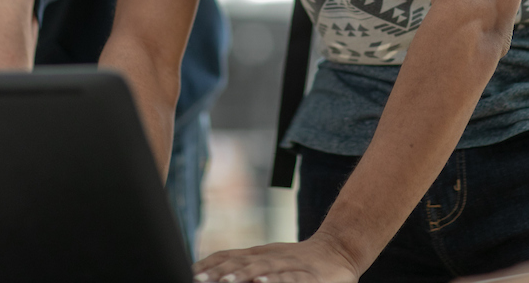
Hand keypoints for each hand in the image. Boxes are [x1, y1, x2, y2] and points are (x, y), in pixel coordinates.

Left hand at [193, 234, 359, 282]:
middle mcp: (270, 257)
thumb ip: (243, 266)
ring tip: (225, 282)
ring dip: (243, 275)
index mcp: (258, 255)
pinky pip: (290, 278)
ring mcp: (289, 266)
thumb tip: (213, 273)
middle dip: (218, 273)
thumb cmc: (300, 262)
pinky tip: (263, 282)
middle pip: (240, 263)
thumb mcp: (269, 261)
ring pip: (263, 269)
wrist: (339, 250)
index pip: (227, 257)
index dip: (208, 265)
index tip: (188, 273)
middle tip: (197, 279)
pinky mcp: (308, 276)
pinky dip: (277, 280)